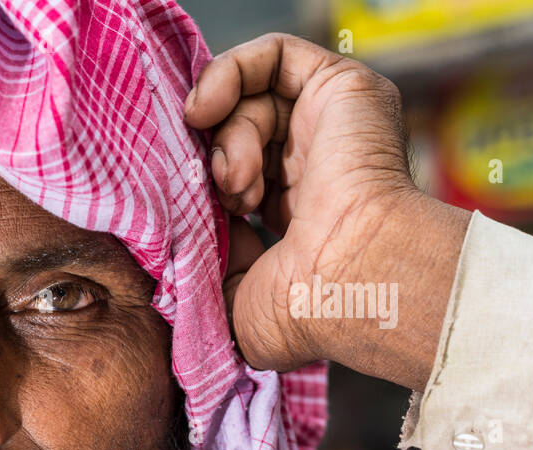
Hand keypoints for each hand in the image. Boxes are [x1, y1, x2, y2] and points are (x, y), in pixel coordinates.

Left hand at [186, 33, 471, 391]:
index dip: (202, 182)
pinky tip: (204, 110)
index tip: (185, 208)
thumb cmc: (301, 310)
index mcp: (297, 218)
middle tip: (223, 198)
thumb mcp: (233, 303)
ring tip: (234, 180)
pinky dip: (227, 74)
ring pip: (251, 102)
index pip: (235, 177)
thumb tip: (183, 239)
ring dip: (227, 138)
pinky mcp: (343, 89)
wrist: (349, 282)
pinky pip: (273, 56)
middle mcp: (316, 168)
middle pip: (238, 135)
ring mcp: (332, 127)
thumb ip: (204, 268)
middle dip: (215, 163)